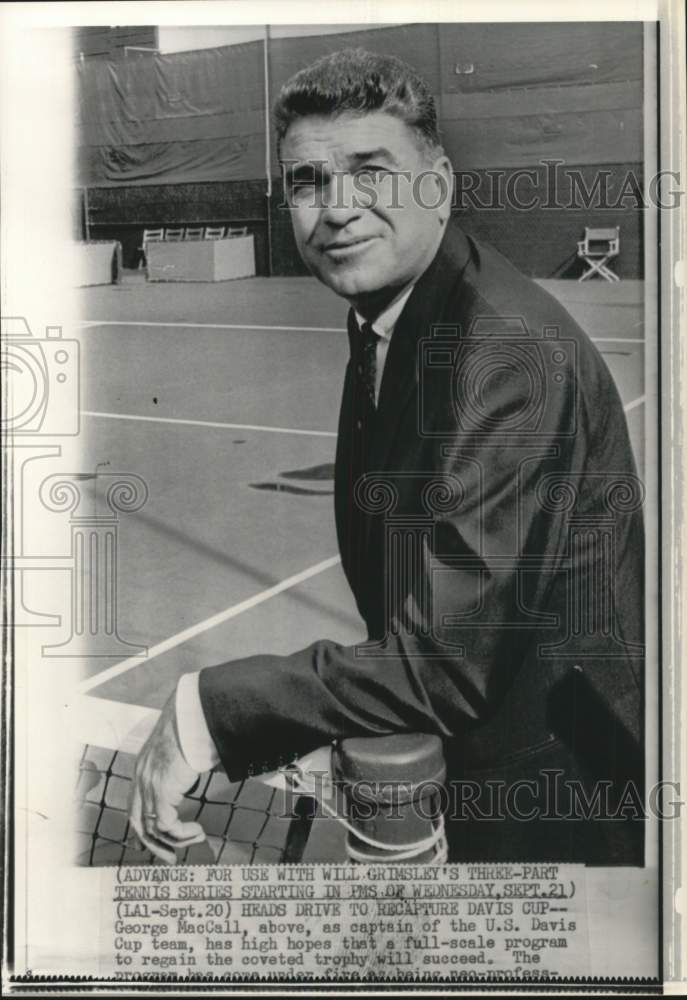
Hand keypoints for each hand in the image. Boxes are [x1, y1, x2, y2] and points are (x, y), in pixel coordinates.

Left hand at [129, 691, 205, 862]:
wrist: (193, 715)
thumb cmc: (195, 727)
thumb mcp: (184, 751)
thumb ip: (186, 766)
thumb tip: (206, 771)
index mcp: (144, 768)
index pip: (135, 807)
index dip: (143, 828)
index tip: (153, 843)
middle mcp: (142, 779)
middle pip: (138, 823)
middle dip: (154, 845)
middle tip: (171, 858)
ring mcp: (149, 786)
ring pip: (154, 828)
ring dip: (176, 840)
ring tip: (198, 838)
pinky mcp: (161, 792)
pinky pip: (167, 825)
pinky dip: (182, 834)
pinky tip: (199, 830)